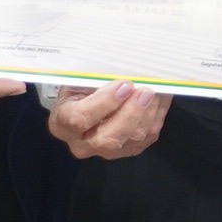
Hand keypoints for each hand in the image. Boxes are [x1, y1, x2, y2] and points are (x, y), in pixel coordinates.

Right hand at [46, 79, 167, 159]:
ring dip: (148, 112)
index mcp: (63, 123)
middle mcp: (81, 143)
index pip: (80, 118)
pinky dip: (156, 115)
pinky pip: (147, 137)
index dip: (104, 103)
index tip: (124, 85)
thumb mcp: (80, 79)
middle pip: (108, 138)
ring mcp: (106, 151)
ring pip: (132, 139)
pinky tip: (159, 99)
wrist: (86, 101)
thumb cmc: (81, 88)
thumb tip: (125, 70)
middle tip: (145, 91)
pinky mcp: (128, 149)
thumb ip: (96, 78)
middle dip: (131, 113)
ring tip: (155, 90)